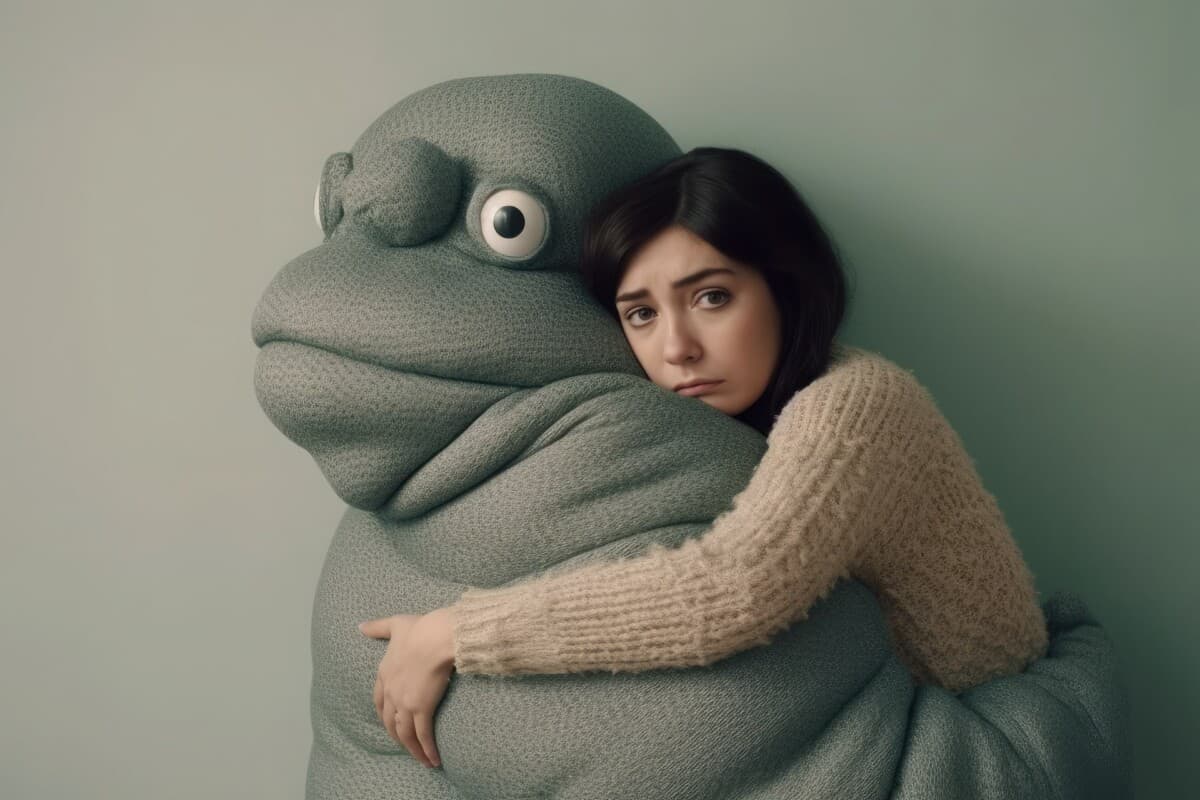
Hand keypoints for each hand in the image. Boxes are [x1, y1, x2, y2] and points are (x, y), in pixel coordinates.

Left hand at [358, 607, 456, 767]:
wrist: (435, 638)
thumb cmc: (420, 629)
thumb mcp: (395, 625)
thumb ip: (378, 627)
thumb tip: (360, 626)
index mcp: (384, 673)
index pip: (379, 701)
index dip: (385, 714)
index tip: (391, 722)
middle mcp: (391, 691)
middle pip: (389, 722)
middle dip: (397, 735)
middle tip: (407, 745)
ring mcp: (404, 702)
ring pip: (404, 733)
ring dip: (412, 750)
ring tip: (423, 760)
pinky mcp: (420, 708)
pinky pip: (421, 734)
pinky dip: (426, 749)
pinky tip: (433, 759)